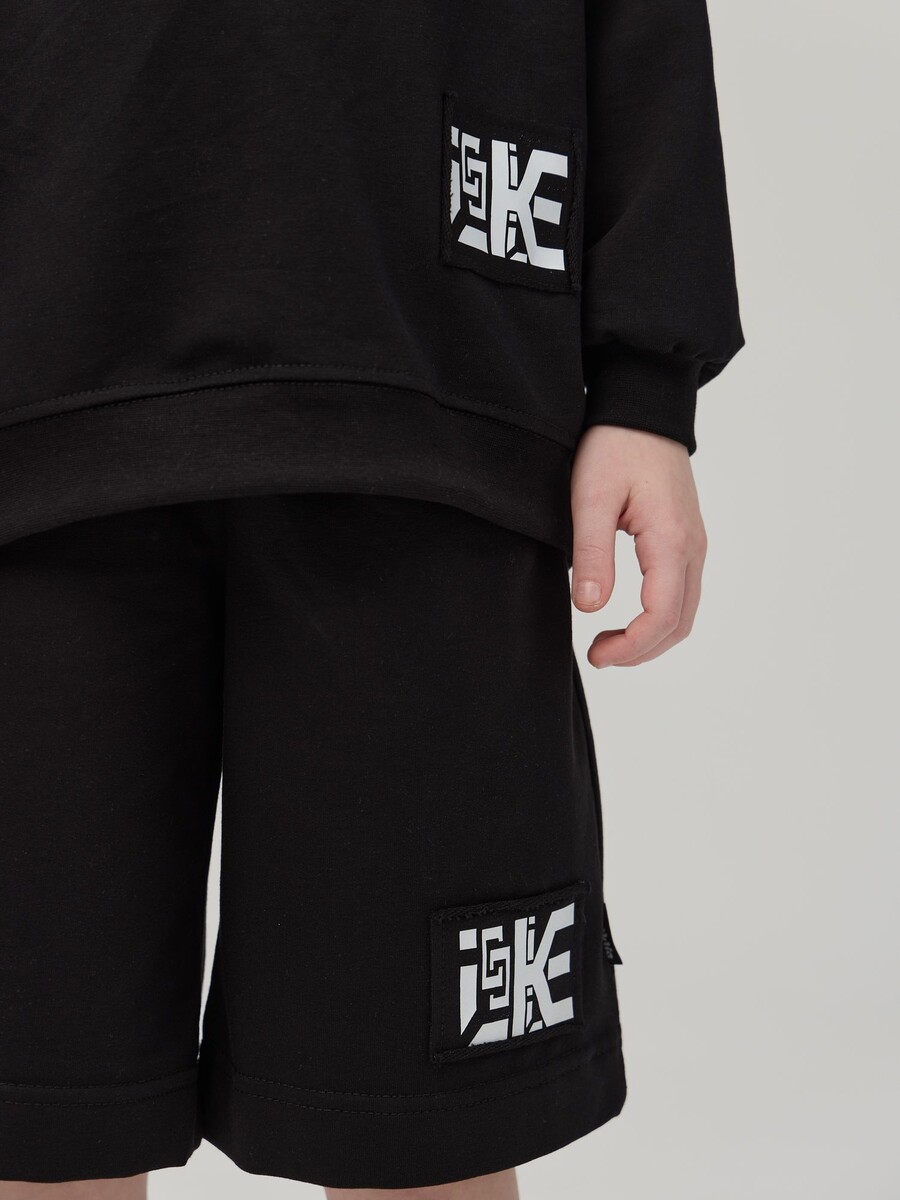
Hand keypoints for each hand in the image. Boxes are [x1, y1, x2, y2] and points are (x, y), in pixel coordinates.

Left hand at [570, 425, 707, 667]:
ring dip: (651, 638)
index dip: (632, 647)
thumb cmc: (615, 445)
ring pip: (685, 612)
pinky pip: (682, 593)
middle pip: (680, 623)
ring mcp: (694, 544)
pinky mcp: (686, 540)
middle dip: (641, 650)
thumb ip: (592, 554)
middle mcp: (692, 547)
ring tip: (610, 644)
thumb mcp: (591, 497)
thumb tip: (591, 608)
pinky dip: (659, 618)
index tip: (597, 655)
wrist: (643, 409)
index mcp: (671, 540)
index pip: (662, 616)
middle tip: (598, 656)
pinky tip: (627, 619)